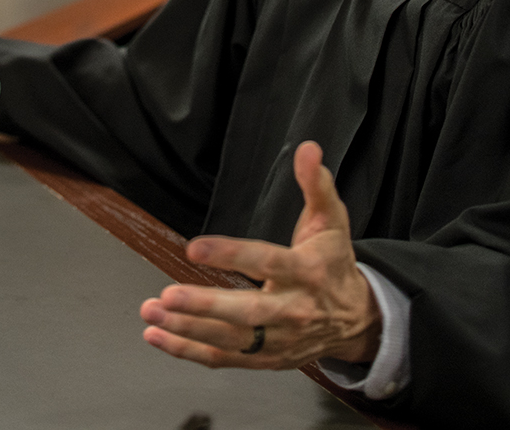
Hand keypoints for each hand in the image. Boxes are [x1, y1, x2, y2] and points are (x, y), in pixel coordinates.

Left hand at [139, 141, 380, 368]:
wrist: (357, 319)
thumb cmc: (334, 264)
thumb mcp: (333, 221)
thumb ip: (317, 185)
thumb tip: (308, 150)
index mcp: (307, 272)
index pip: (267, 262)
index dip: (231, 255)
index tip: (195, 248)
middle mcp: (293, 310)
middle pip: (247, 312)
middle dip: (205, 306)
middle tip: (168, 295)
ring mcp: (278, 339)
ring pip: (230, 340)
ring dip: (187, 329)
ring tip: (152, 312)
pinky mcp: (265, 359)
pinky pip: (223, 359)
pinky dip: (189, 351)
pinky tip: (159, 337)